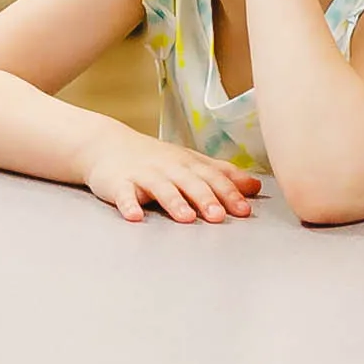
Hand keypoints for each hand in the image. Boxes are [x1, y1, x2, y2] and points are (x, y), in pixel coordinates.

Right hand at [84, 129, 258, 223]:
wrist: (108, 145)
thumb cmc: (155, 159)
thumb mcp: (190, 163)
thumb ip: (222, 175)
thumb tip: (255, 186)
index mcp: (188, 164)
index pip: (212, 178)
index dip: (228, 193)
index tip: (244, 210)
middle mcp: (168, 168)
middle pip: (189, 182)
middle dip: (205, 198)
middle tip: (219, 216)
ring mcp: (142, 175)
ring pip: (160, 188)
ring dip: (173, 202)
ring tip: (186, 218)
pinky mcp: (118, 183)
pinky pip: (123, 194)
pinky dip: (128, 204)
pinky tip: (135, 217)